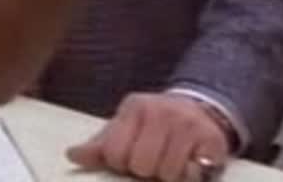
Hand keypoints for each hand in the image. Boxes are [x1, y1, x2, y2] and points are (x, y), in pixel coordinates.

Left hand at [66, 92, 230, 181]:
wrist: (199, 111)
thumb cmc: (153, 126)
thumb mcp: (125, 128)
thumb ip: (100, 144)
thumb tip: (72, 155)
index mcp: (134, 108)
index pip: (114, 152)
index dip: (120, 163)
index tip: (129, 157)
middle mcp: (160, 112)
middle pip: (140, 165)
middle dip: (145, 171)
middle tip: (153, 160)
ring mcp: (187, 125)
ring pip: (167, 174)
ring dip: (168, 175)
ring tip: (171, 160)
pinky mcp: (211, 141)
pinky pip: (192, 175)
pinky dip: (189, 176)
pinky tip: (189, 163)